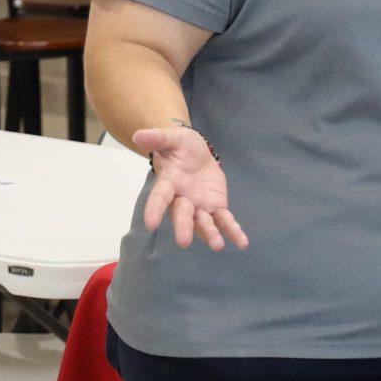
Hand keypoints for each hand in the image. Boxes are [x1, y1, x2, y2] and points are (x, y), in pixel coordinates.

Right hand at [134, 124, 246, 252]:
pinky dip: (233, 231)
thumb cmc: (180, 147)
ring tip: (218, 245)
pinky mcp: (216, 207)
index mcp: (169, 183)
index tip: (150, 224)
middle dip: (183, 227)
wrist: (196, 152)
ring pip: (203, 222)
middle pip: (182, 214)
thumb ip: (158, 138)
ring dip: (210, 233)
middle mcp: (182, 199)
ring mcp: (199, 206)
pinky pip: (224, 220)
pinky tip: (242, 243)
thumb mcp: (172, 138)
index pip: (160, 197)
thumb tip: (138, 135)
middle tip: (183, 242)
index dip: (154, 209)